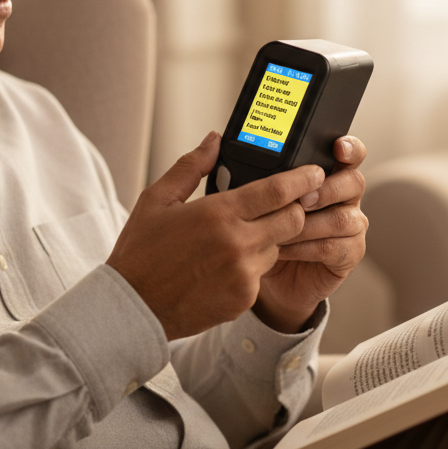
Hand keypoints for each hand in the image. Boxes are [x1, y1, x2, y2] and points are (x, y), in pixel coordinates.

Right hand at [106, 133, 324, 340]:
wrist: (132, 308)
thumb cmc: (141, 253)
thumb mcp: (157, 200)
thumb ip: (191, 166)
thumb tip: (214, 140)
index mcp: (218, 214)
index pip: (278, 191)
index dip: (303, 179)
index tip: (315, 172)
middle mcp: (237, 244)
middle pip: (293, 219)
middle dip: (295, 208)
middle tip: (287, 203)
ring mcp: (244, 274)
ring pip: (278, 247)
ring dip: (270, 238)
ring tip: (240, 237)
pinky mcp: (244, 298)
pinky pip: (261, 274)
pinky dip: (252, 266)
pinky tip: (226, 264)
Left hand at [253, 136, 367, 332]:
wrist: (264, 274)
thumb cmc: (260, 230)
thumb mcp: (251, 198)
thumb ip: (242, 171)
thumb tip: (215, 142)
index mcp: (325, 174)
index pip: (348, 154)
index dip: (349, 148)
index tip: (337, 148)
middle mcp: (342, 197)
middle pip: (354, 182)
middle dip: (328, 189)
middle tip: (302, 199)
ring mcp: (350, 226)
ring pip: (343, 218)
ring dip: (310, 224)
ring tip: (281, 231)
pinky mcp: (347, 254)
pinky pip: (335, 247)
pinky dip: (306, 248)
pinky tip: (283, 249)